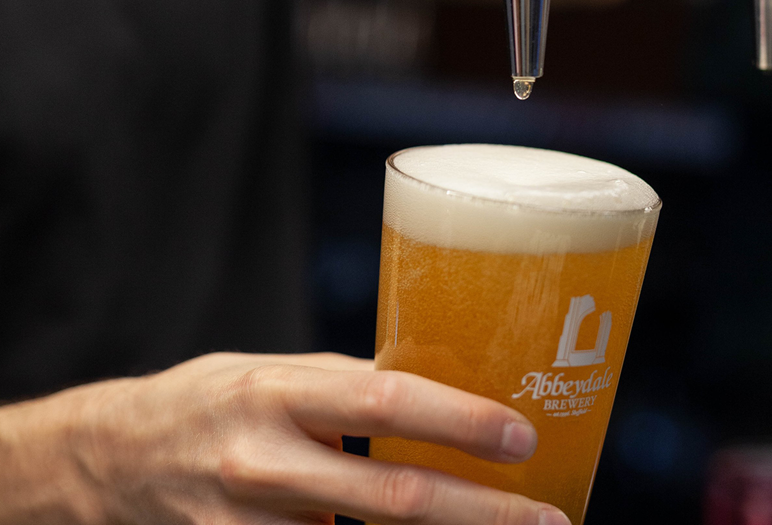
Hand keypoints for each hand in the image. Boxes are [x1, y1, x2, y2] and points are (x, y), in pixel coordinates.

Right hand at [1, 352, 570, 524]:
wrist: (113, 457)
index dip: (459, 421)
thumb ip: (345, 384)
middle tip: (550, 521)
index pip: (384, 400)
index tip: (522, 435)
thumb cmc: (207, 401)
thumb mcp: (272, 371)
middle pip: (392, 496)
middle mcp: (262, 461)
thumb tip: (430, 391)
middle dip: (483, 514)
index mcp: (276, 391)